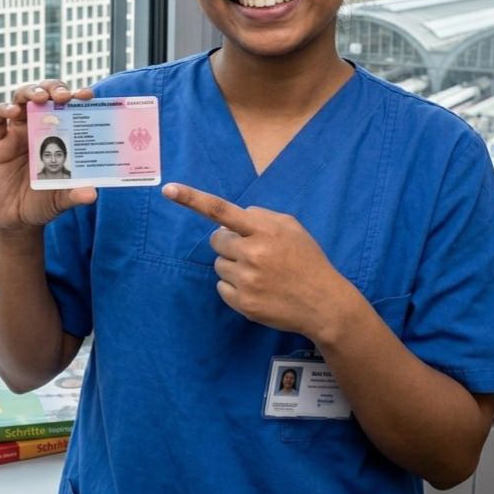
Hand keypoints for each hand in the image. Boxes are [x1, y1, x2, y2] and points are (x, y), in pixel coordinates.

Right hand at [0, 80, 97, 237]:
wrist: (15, 221)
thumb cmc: (42, 203)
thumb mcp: (61, 199)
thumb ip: (74, 194)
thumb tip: (91, 194)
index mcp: (57, 135)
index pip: (67, 107)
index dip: (75, 96)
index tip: (87, 95)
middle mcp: (36, 129)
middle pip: (44, 95)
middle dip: (53, 88)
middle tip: (63, 95)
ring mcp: (15, 133)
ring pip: (20, 99)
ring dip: (30, 92)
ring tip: (41, 98)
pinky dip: (3, 109)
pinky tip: (13, 111)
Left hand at [161, 182, 351, 337]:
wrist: (324, 304)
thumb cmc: (307, 260)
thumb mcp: (290, 227)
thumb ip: (259, 217)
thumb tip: (225, 220)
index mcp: (265, 230)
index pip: (221, 210)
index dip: (193, 199)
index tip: (169, 189)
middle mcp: (252, 254)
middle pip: (216, 240)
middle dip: (229, 242)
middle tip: (253, 251)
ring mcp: (247, 281)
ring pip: (218, 265)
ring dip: (233, 265)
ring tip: (261, 272)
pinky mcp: (243, 303)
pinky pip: (222, 287)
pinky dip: (234, 287)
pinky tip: (258, 288)